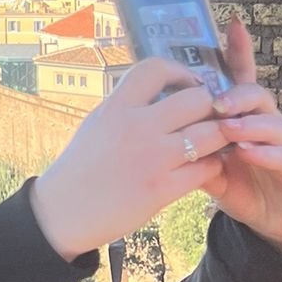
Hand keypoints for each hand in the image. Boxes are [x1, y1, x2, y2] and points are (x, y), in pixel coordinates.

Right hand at [31, 56, 230, 259]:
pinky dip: (211, 165)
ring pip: (211, 133)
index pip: (155, 68)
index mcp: (115, 107)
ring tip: (212, 141)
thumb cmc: (80, 168)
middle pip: (197, 98)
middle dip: (209, 106)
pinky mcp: (162, 189)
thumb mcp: (97, 125)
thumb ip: (125, 107)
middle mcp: (135, 127)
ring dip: (218, 136)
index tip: (187, 83)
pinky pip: (207, 168)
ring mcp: (151, 158)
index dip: (180, 71)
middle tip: (208, 116)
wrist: (63, 212)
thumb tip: (155, 92)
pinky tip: (203, 166)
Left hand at [202, 19, 281, 245]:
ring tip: (228, 128)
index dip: (239, 51)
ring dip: (248, 124)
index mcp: (244, 117)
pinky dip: (265, 153)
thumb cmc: (238, 185)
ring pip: (273, 123)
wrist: (271, 222)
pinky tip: (247, 152)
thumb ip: (189, 143)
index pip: (240, 80)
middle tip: (214, 102)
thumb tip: (153, 122)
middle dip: (235, 94)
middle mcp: (267, 124)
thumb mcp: (207, 164)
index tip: (231, 23)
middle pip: (255, 95)